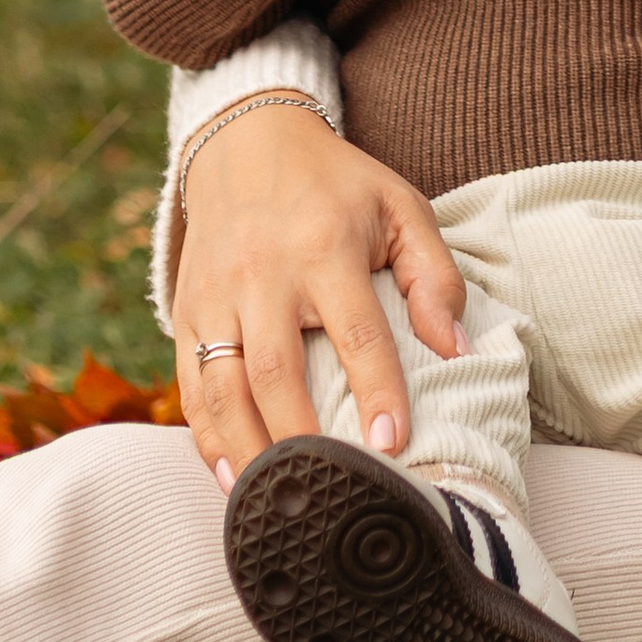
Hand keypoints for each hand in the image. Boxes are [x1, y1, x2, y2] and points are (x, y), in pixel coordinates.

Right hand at [170, 98, 466, 481]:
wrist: (247, 142)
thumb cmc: (338, 186)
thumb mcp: (400, 206)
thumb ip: (433, 276)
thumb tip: (457, 350)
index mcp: (324, 246)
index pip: (356, 330)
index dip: (377, 390)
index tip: (393, 444)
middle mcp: (262, 274)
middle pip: (276, 372)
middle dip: (303, 438)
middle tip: (333, 489)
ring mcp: (215, 296)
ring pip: (222, 388)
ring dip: (249, 451)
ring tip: (278, 499)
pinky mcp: (185, 312)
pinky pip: (189, 386)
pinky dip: (208, 438)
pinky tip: (233, 477)